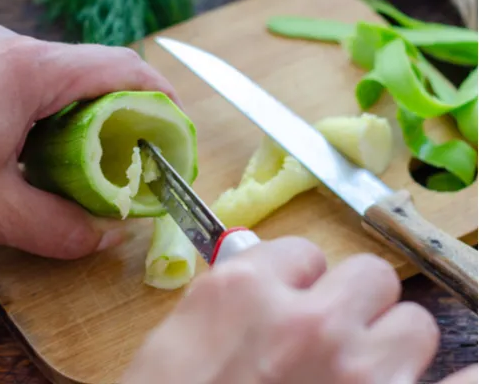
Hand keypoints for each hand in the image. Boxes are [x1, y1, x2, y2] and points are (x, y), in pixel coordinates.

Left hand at [0, 22, 178, 257]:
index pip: (118, 65)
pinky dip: (41, 113)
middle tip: (131, 162)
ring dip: (77, 116)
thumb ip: (66, 225)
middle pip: (86, 69)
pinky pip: (19, 81)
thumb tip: (106, 236)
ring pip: (52, 76)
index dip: (157, 98)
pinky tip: (38, 153)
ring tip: (88, 165)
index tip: (172, 134)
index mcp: (23, 66)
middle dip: (117, 114)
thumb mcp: (0, 212)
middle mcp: (2, 45)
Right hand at [122, 237, 442, 382]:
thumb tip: (262, 279)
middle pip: (368, 276)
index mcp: (242, 291)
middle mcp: (306, 320)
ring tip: (357, 375)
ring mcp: (357, 371)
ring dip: (388, 345)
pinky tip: (456, 378)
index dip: (297, 282)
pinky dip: (461, 380)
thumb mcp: (174, 340)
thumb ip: (229, 300)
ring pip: (413, 324)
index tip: (288, 303)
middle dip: (350, 304)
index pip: (303, 253)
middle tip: (326, 339)